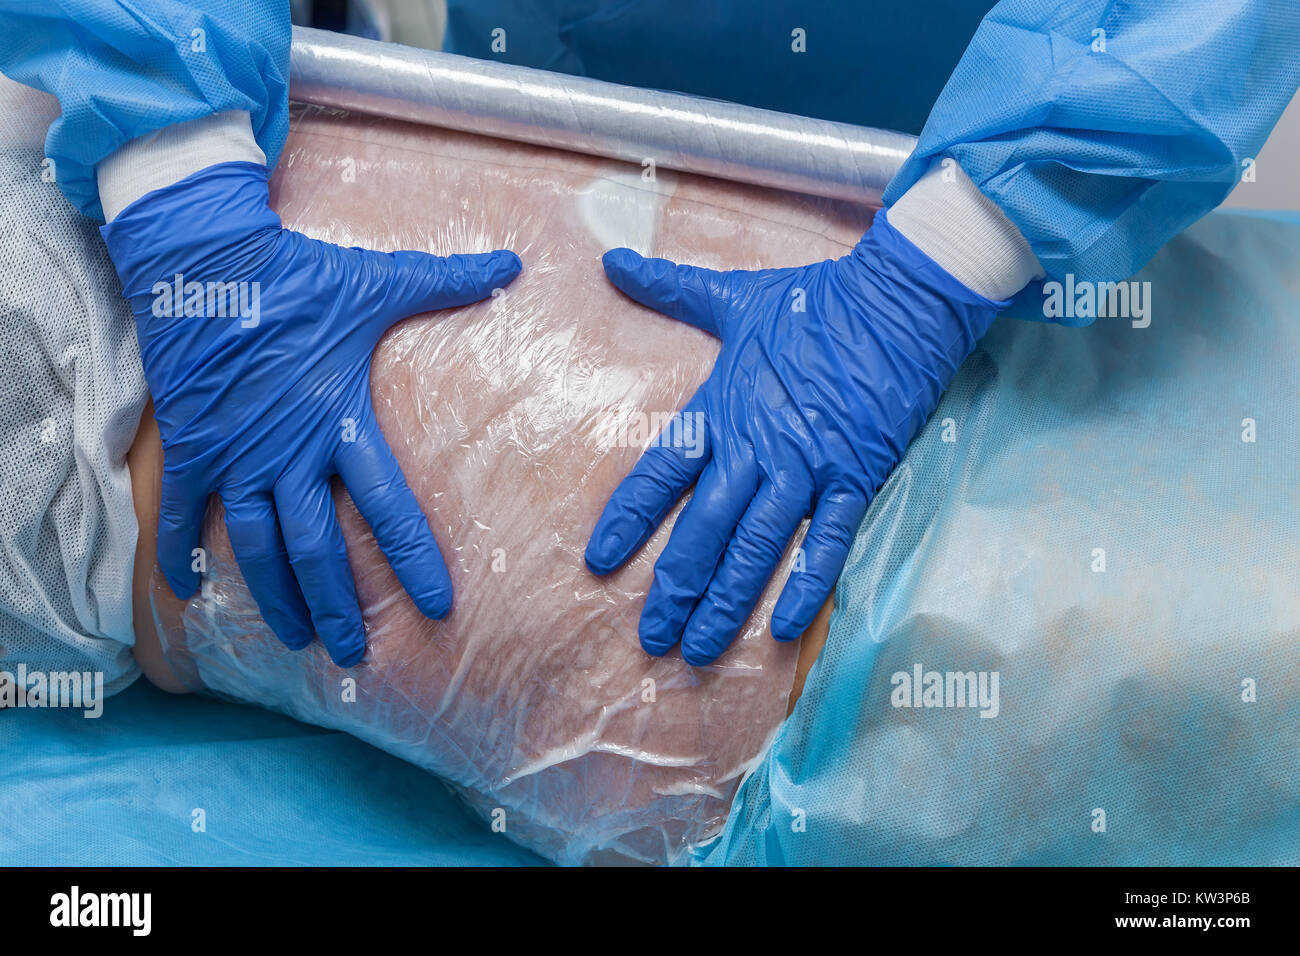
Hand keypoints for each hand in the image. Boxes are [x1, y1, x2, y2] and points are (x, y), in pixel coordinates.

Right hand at [102, 161, 520, 665]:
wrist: (203, 253)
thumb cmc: (298, 272)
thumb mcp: (378, 281)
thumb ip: (449, 282)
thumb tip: (513, 264)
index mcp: (340, 420)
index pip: (389, 505)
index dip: (414, 560)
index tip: (439, 606)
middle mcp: (288, 449)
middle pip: (318, 546)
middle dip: (339, 604)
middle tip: (356, 653)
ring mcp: (236, 452)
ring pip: (257, 546)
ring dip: (276, 596)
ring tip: (296, 640)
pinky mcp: (192, 444)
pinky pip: (182, 512)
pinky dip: (181, 554)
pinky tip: (185, 596)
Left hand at [585, 211, 1003, 664]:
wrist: (902, 296)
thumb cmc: (816, 298)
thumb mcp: (735, 295)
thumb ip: (669, 288)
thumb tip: (609, 260)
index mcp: (723, 406)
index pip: (660, 472)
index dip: (628, 520)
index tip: (599, 563)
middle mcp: (758, 445)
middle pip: (704, 528)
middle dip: (674, 587)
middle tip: (650, 637)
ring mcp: (809, 465)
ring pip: (757, 547)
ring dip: (728, 602)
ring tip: (700, 651)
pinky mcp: (857, 476)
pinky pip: (828, 541)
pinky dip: (808, 585)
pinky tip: (786, 629)